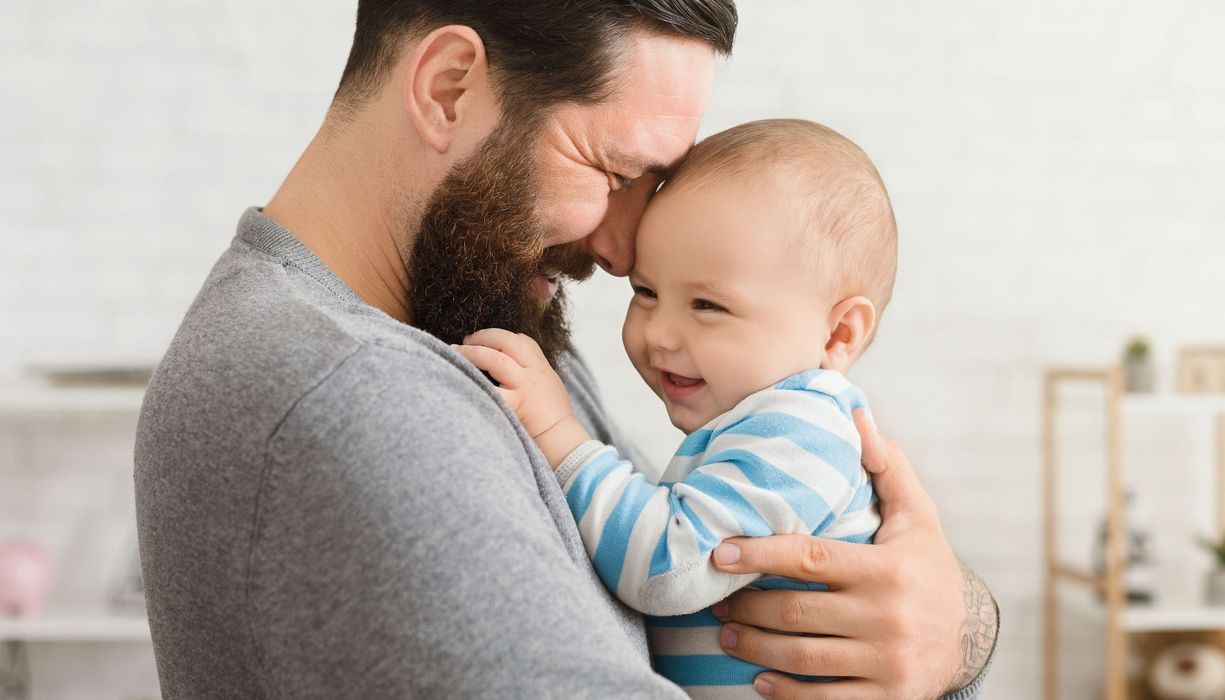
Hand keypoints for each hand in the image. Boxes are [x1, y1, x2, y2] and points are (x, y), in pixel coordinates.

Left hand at [453, 329, 591, 467]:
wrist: (562, 441)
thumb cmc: (554, 418)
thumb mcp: (551, 386)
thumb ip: (534, 374)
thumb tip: (512, 366)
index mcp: (542, 367)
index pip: (522, 340)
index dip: (500, 336)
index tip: (485, 339)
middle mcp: (533, 373)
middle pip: (506, 342)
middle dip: (483, 337)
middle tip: (465, 340)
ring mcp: (524, 387)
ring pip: (495, 359)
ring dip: (472, 352)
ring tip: (456, 351)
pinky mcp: (514, 405)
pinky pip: (490, 388)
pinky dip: (473, 380)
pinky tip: (460, 378)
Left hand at [709, 410, 996, 698]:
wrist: (973, 637)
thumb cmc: (929, 567)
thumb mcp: (917, 516)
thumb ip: (886, 466)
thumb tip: (856, 414)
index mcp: (888, 569)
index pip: (809, 560)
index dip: (759, 555)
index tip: (721, 553)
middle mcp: (888, 617)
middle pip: (796, 613)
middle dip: (747, 608)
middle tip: (716, 600)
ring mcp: (888, 663)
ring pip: (802, 658)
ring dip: (754, 648)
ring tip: (726, 635)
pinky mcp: (887, 698)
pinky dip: (786, 694)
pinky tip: (760, 682)